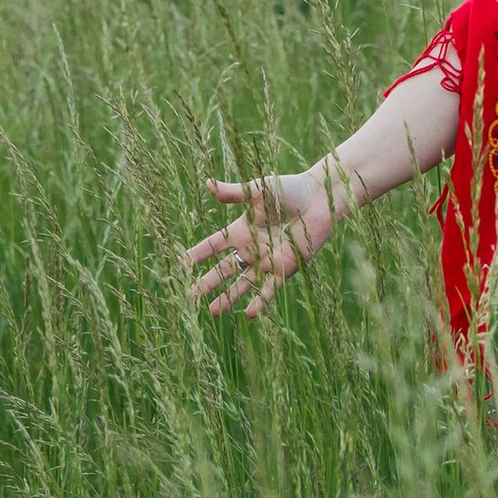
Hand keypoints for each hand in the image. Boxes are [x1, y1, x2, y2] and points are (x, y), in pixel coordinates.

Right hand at [182, 167, 339, 316]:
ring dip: (229, 297)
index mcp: (241, 230)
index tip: (179, 267)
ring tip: (213, 311)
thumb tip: (207, 183)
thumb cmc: (289, 190)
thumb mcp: (258, 190)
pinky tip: (250, 313)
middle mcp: (251, 248)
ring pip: (243, 283)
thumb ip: (233, 193)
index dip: (197, 255)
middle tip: (190, 297)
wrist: (319, 199)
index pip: (213, 245)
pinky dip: (261, 300)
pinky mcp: (286, 267)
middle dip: (207, 283)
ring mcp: (267, 260)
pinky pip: (271, 288)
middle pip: (224, 269)